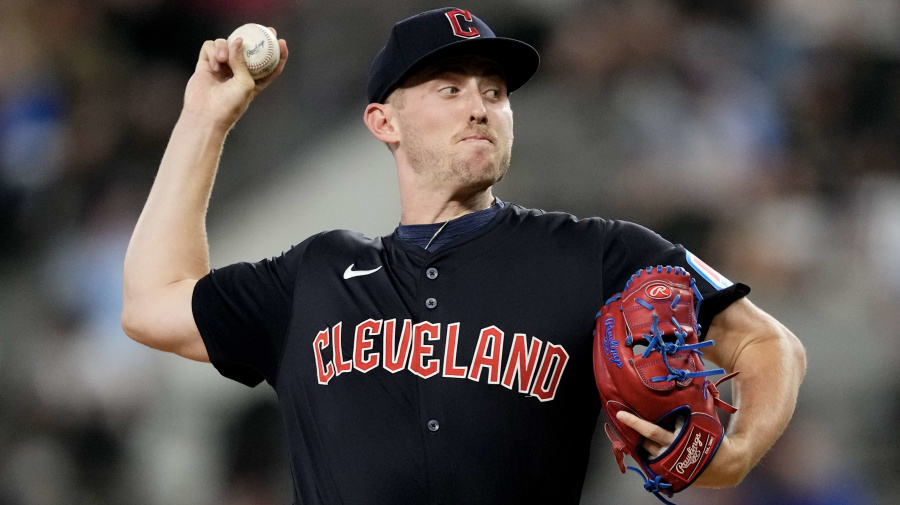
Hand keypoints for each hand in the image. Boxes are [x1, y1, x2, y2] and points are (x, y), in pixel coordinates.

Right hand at [182, 27, 288, 127]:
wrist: (206, 115)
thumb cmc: (230, 105)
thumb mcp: (245, 84)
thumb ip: (243, 62)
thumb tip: (238, 40)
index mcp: (253, 80)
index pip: (269, 64)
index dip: (277, 53)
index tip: (281, 42)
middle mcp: (237, 71)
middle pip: (247, 49)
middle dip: (254, 38)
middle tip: (259, 29)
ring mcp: (221, 67)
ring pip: (226, 44)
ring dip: (225, 48)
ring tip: (222, 60)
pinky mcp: (206, 64)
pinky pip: (210, 47)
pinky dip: (213, 51)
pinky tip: (214, 65)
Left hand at [615, 411, 750, 487]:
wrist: (726, 465)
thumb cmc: (713, 438)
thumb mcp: (700, 420)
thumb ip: (685, 410)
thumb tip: (680, 385)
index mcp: (677, 439)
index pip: (650, 430)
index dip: (634, 422)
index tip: (620, 414)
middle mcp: (670, 453)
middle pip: (644, 441)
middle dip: (634, 430)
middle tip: (623, 418)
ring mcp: (668, 466)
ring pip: (647, 452)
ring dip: (640, 442)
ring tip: (635, 431)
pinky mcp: (669, 473)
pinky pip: (652, 462)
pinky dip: (648, 453)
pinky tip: (646, 445)